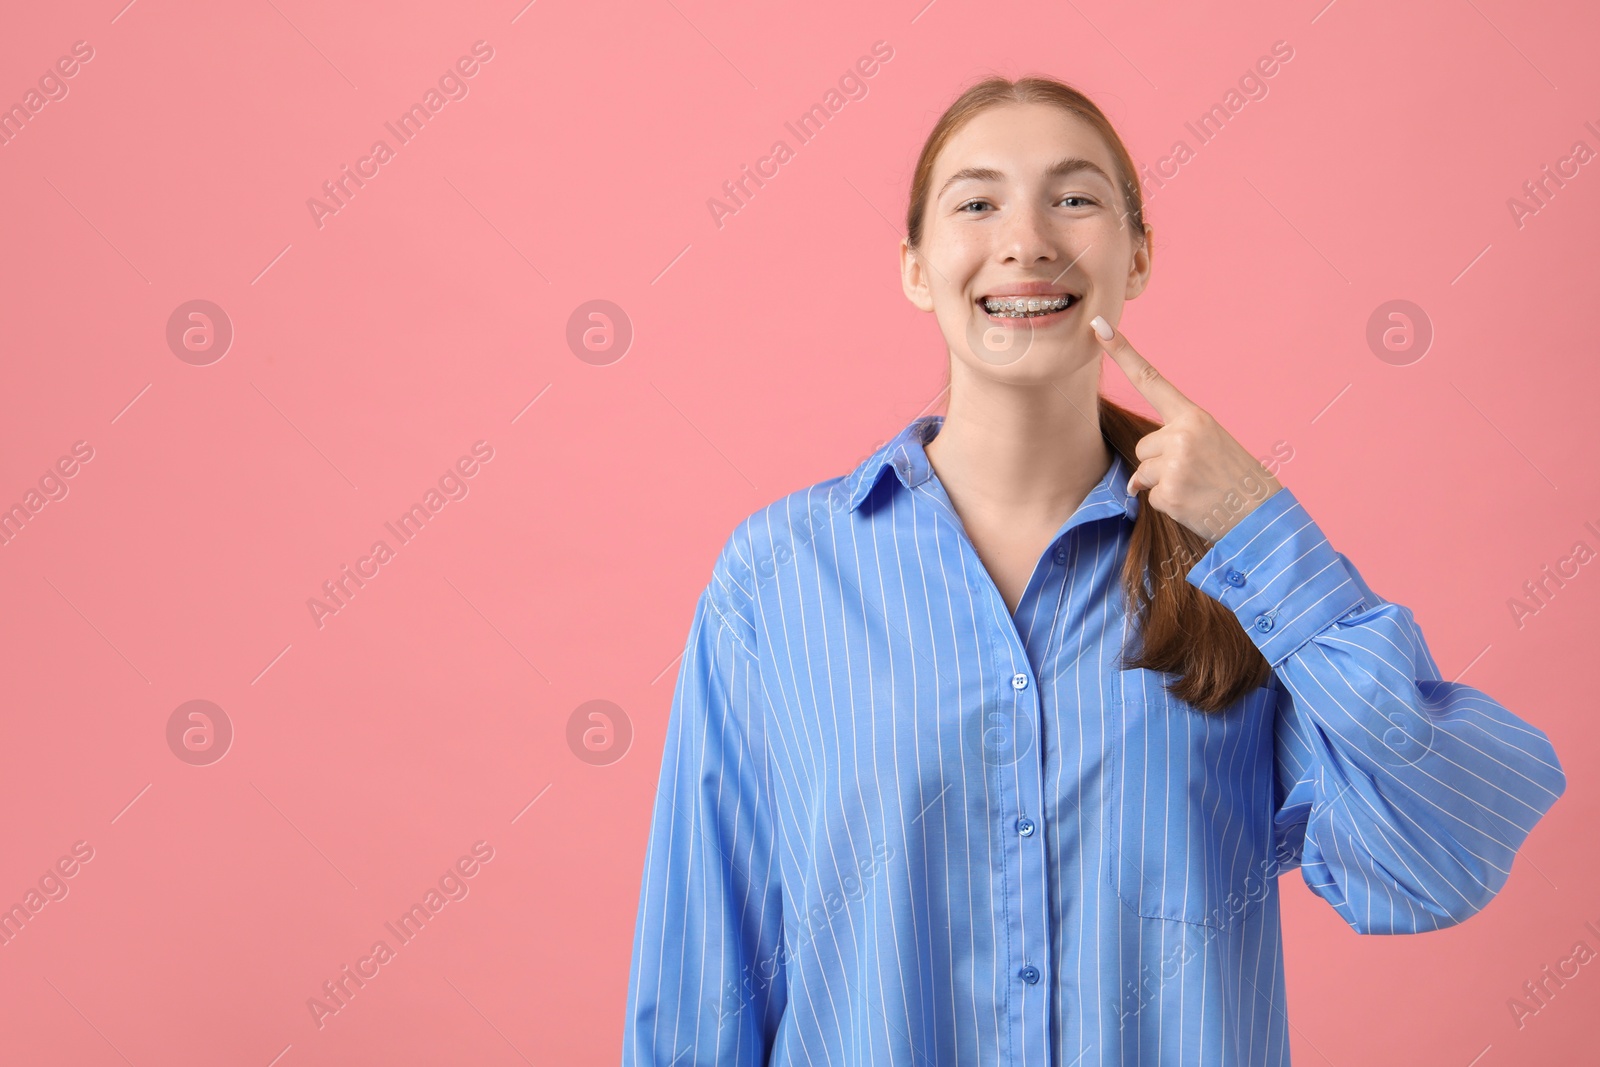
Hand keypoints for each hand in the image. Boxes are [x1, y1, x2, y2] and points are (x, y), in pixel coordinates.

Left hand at [1091, 315, 1281, 542]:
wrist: (1261, 515)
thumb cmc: (1234, 478)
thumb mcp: (1210, 445)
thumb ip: (1173, 445)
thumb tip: (1134, 480)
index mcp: (1194, 416)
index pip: (1151, 380)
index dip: (1122, 354)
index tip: (1099, 328)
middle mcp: (1183, 434)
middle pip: (1142, 445)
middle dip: (1159, 463)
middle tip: (1195, 474)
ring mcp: (1175, 463)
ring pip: (1142, 473)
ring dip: (1162, 484)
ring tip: (1196, 488)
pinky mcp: (1169, 492)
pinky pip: (1149, 497)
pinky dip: (1167, 504)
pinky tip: (1193, 503)